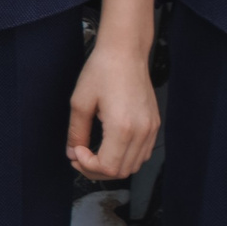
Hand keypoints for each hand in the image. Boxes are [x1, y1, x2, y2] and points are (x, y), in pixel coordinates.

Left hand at [68, 40, 159, 179]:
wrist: (125, 53)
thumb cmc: (102, 71)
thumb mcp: (80, 102)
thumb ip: (76, 132)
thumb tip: (72, 153)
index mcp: (122, 127)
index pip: (109, 167)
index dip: (88, 166)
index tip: (75, 153)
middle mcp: (142, 132)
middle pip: (123, 171)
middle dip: (97, 170)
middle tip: (78, 157)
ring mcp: (151, 129)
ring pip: (134, 165)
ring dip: (111, 166)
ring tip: (91, 153)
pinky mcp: (154, 125)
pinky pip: (142, 153)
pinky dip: (125, 157)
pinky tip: (108, 147)